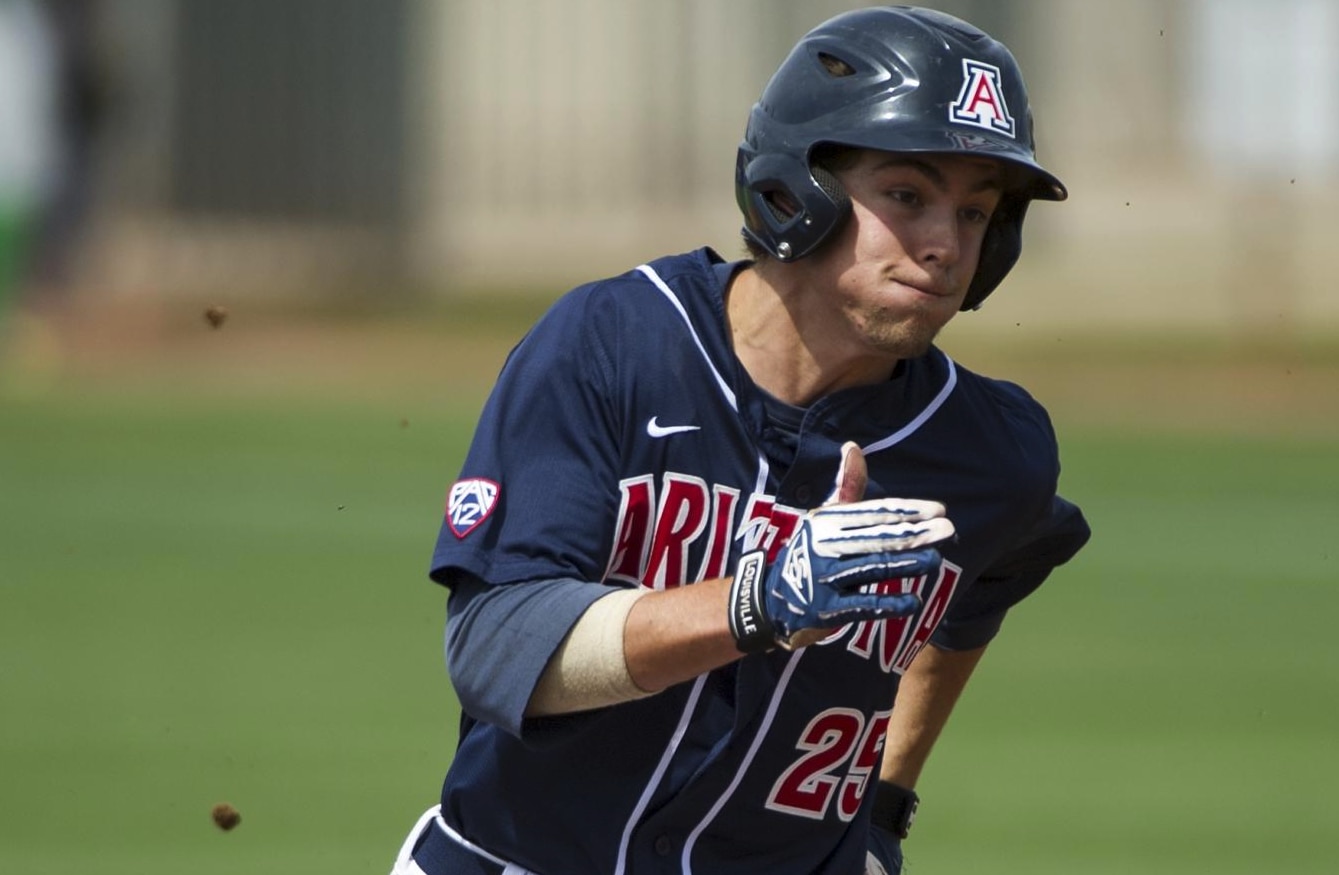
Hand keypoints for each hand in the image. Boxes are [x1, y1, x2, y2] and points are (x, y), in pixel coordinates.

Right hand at [728, 443, 954, 651]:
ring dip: (905, 563)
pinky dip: (888, 604)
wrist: (769, 600)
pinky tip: (913, 602)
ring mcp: (823, 578)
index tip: (938, 509)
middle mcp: (824, 545)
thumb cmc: (807, 554)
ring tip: (935, 558)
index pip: (873, 512)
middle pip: (876, 537)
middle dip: (914, 533)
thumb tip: (853, 447)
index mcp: (826, 520)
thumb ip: (846, 487)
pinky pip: (862, 606)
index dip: (907, 510)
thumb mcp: (821, 518)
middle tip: (947, 529)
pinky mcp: (825, 610)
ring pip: (872, 567)